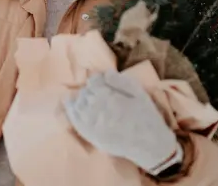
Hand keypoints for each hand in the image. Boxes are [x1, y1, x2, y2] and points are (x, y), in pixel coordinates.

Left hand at [63, 70, 181, 174]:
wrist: (149, 145)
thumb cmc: (147, 117)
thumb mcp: (140, 94)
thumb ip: (121, 81)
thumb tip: (105, 72)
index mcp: (109, 97)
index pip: (94, 82)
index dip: (98, 81)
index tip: (102, 83)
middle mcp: (97, 109)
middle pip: (86, 93)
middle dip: (92, 90)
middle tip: (100, 94)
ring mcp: (91, 123)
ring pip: (78, 104)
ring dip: (82, 99)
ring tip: (89, 99)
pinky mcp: (90, 134)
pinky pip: (74, 120)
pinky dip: (70, 109)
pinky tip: (68, 102)